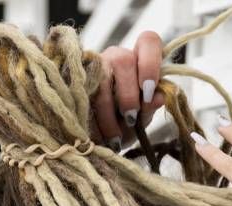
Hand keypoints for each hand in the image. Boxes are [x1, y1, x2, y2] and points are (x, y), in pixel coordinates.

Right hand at [89, 31, 166, 151]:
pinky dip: (92, 118)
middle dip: (128, 94)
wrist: (99, 136)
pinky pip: (81, 93)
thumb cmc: (125, 122)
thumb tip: (158, 97)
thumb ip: (149, 107)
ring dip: (108, 113)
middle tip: (131, 120)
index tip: (148, 92)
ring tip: (115, 138)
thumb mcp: (141, 118)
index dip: (150, 63)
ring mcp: (93, 64)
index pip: (149, 41)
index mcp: (139, 59)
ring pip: (100, 79)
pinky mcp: (73, 78)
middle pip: (123, 60)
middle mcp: (116, 56)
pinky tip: (97, 135)